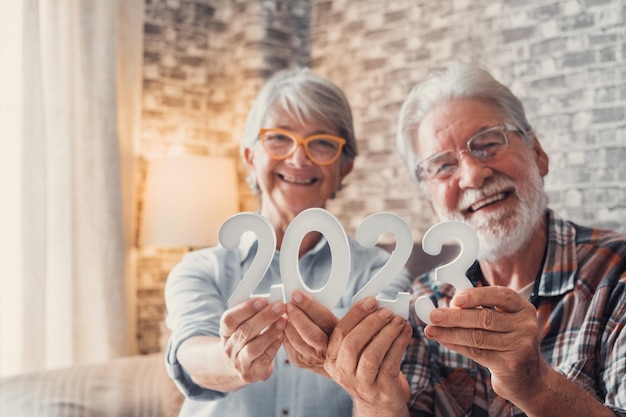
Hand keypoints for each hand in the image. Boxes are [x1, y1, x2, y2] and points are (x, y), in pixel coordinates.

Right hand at [219, 297, 286, 383]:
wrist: (239, 365)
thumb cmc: (247, 338)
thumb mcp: (243, 324)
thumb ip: (254, 313)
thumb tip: (272, 300)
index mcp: (225, 331)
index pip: (229, 319)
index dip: (245, 309)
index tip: (262, 300)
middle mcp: (229, 348)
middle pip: (244, 332)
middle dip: (264, 317)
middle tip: (280, 306)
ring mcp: (239, 362)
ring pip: (253, 348)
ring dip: (270, 332)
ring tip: (283, 321)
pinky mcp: (252, 374)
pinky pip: (264, 360)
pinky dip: (274, 346)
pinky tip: (282, 336)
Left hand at [283, 290, 337, 375]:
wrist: (332, 358)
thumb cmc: (332, 333)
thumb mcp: (335, 320)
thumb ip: (324, 309)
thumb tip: (307, 293)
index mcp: (340, 335)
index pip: (324, 319)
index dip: (309, 305)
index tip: (297, 294)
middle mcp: (327, 350)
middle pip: (310, 333)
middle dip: (297, 316)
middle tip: (288, 303)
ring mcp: (312, 358)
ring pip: (296, 340)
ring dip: (287, 324)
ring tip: (284, 311)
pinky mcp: (299, 361)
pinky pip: (287, 345)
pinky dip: (283, 332)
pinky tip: (282, 323)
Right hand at [324, 297, 411, 416]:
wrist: (379, 403)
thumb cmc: (370, 369)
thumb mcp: (357, 352)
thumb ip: (360, 331)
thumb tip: (376, 305)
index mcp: (331, 359)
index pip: (339, 332)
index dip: (356, 314)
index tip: (371, 301)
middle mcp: (342, 373)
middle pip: (352, 344)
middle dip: (371, 323)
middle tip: (387, 311)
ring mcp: (361, 384)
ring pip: (371, 355)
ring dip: (387, 334)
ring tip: (399, 321)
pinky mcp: (381, 390)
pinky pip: (390, 364)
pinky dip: (400, 345)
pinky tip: (406, 333)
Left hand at [424, 286, 542, 403]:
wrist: (528, 378)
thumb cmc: (506, 343)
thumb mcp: (501, 322)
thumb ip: (479, 311)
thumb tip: (444, 307)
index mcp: (523, 308)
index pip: (500, 295)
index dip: (476, 295)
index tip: (454, 299)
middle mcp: (525, 325)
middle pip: (485, 318)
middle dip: (455, 316)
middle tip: (433, 315)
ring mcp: (520, 346)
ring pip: (478, 337)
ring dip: (450, 333)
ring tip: (431, 330)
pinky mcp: (510, 364)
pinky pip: (477, 353)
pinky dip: (456, 346)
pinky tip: (443, 340)